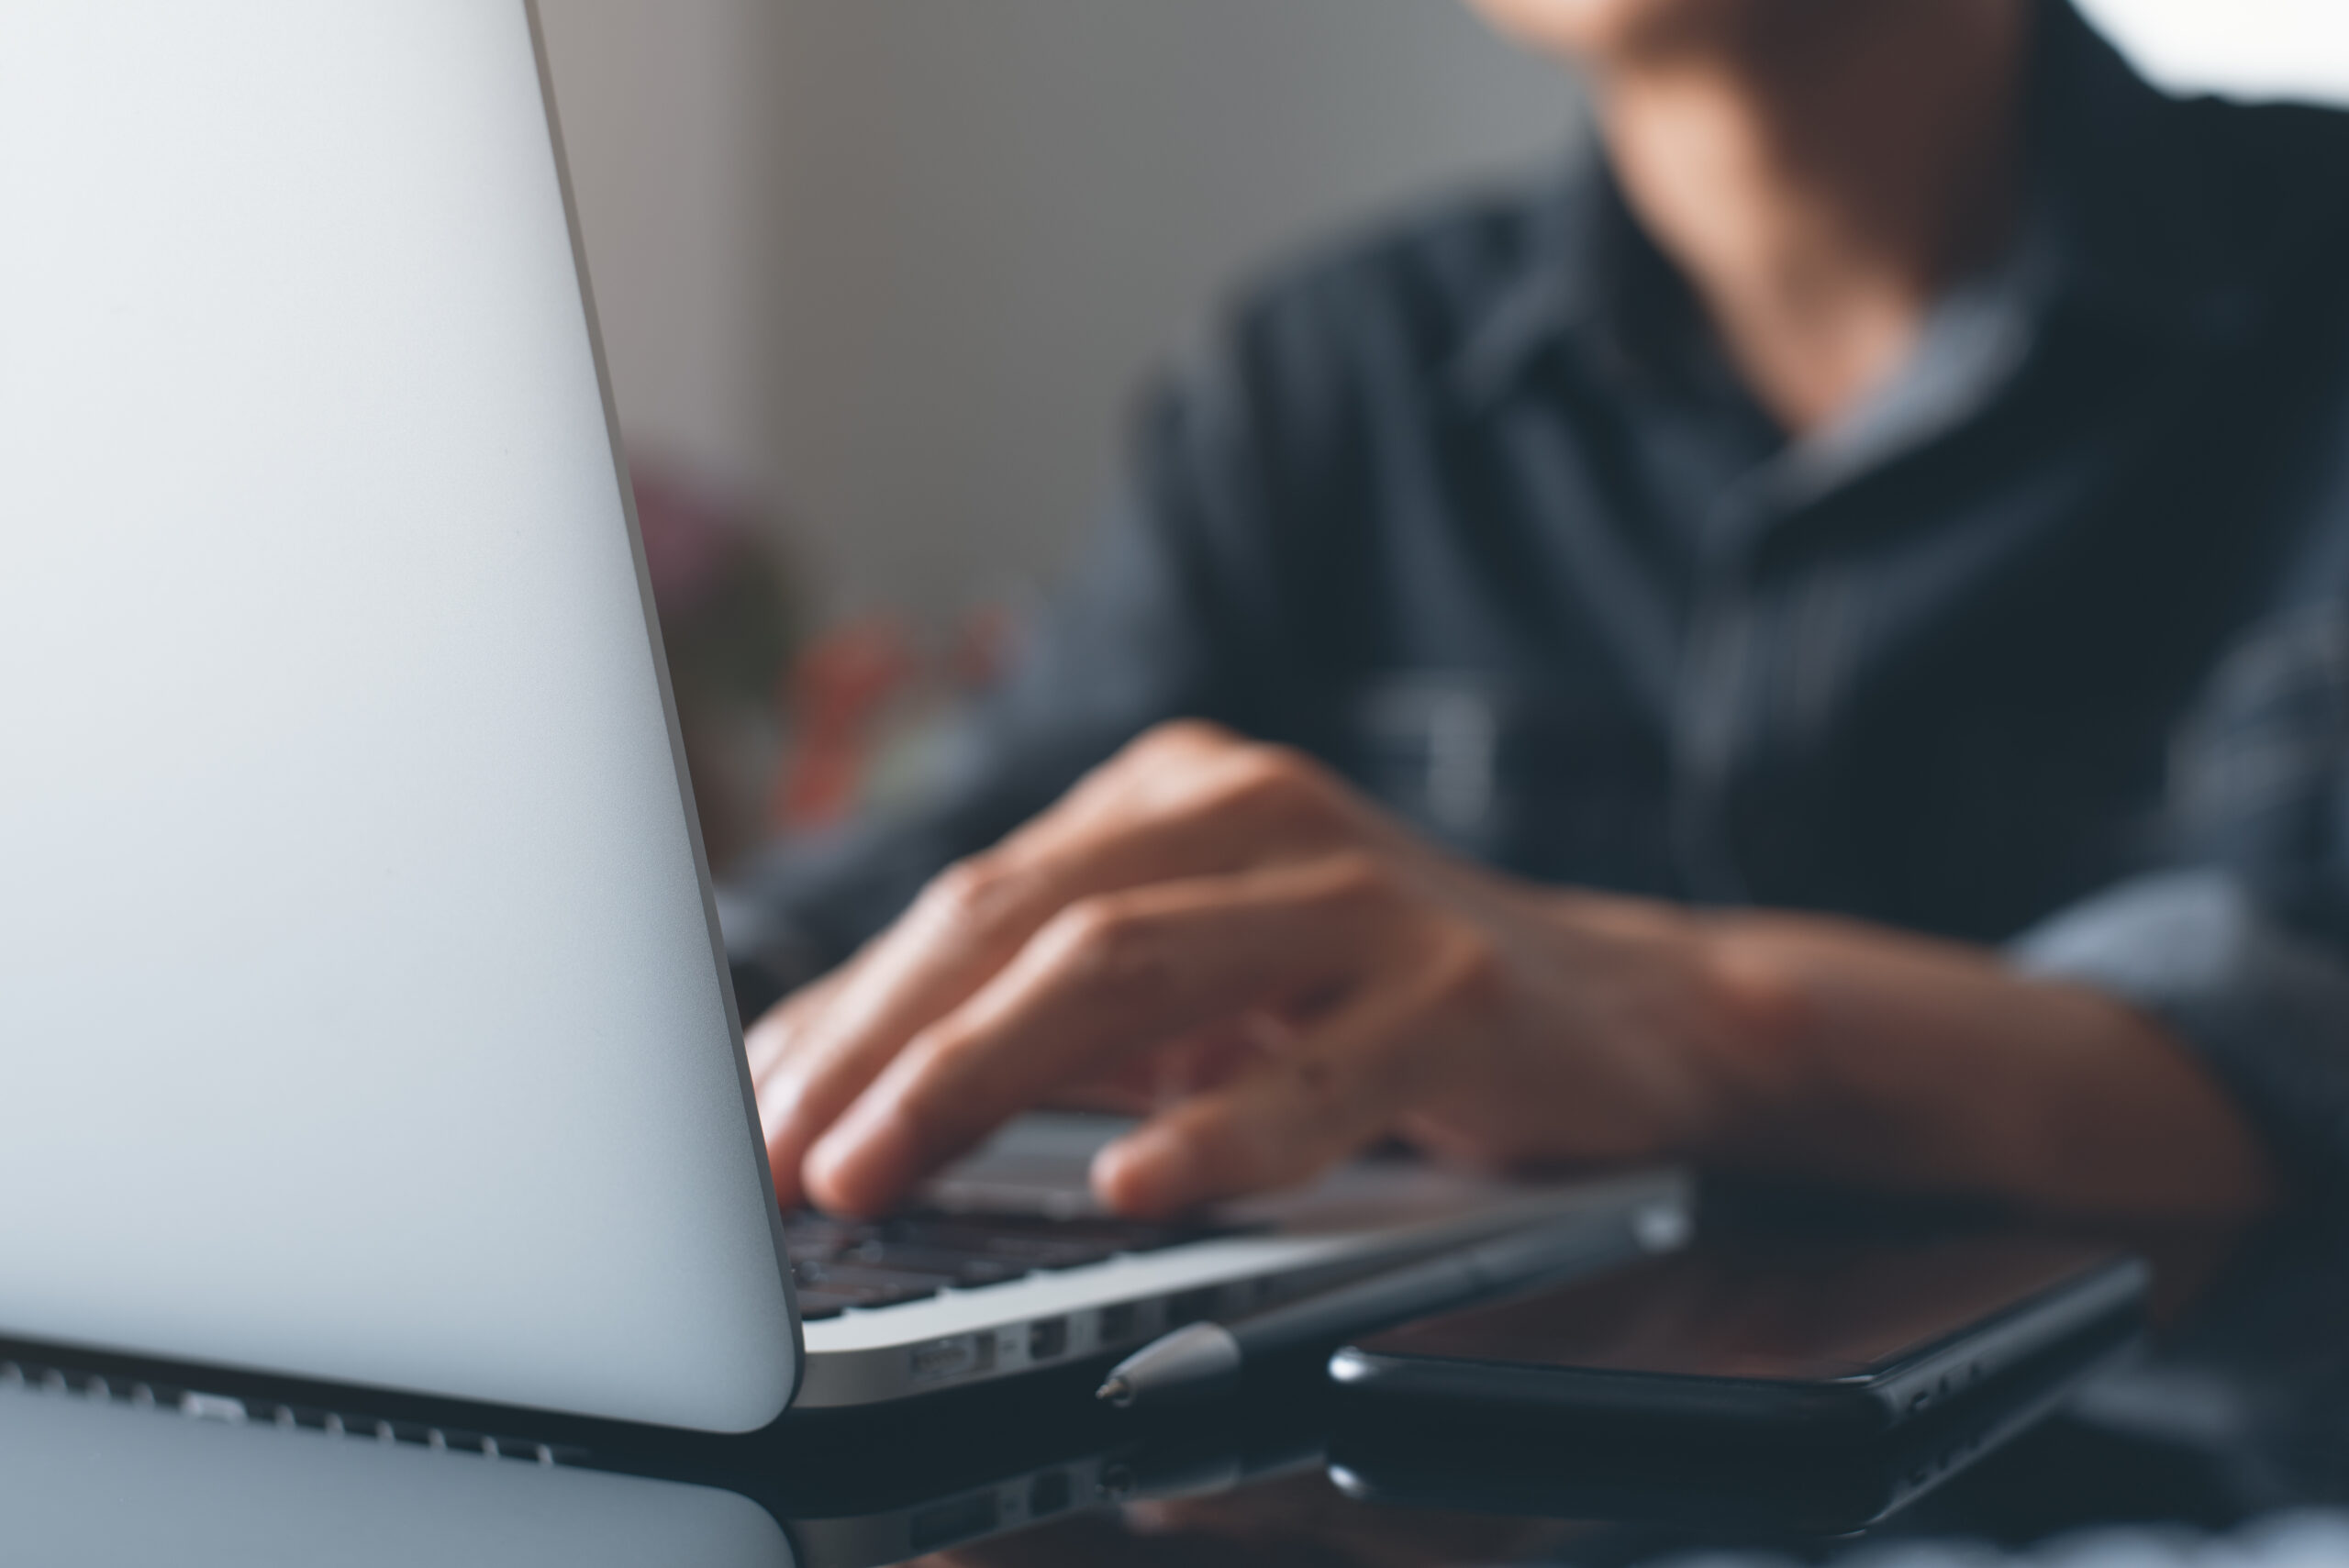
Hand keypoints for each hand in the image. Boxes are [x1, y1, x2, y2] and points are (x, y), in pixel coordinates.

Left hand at [747, 721, 1763, 1217]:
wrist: (1630, 1006)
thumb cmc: (1380, 997)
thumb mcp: (1204, 985)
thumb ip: (1053, 1014)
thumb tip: (847, 1090)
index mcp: (1173, 797)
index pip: (973, 895)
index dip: (846, 1007)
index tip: (746, 1113)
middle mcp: (1254, 814)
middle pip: (1027, 919)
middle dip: (881, 1043)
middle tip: (782, 1155)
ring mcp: (1361, 896)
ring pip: (1134, 969)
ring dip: (983, 1077)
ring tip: (882, 1168)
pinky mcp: (1459, 988)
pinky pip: (1320, 1070)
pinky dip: (1220, 1131)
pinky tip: (1138, 1187)